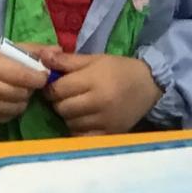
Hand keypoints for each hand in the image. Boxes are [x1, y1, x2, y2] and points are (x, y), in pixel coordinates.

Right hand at [0, 43, 52, 124]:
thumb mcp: (2, 48)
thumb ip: (31, 49)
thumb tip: (58, 51)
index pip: (22, 76)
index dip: (38, 77)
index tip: (42, 74)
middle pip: (21, 93)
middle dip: (30, 87)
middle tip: (28, 81)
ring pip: (18, 107)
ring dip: (23, 99)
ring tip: (17, 89)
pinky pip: (9, 116)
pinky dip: (14, 108)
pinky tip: (8, 99)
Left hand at [47, 52, 162, 135]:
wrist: (149, 85)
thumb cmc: (119, 69)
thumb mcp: (94, 59)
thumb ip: (67, 60)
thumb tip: (42, 57)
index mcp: (94, 80)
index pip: (58, 89)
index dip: (51, 87)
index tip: (54, 85)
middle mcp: (99, 102)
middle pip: (62, 108)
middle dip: (58, 102)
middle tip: (65, 96)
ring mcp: (104, 120)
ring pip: (70, 123)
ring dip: (68, 116)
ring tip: (76, 107)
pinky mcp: (109, 133)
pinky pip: (82, 136)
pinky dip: (78, 129)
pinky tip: (83, 120)